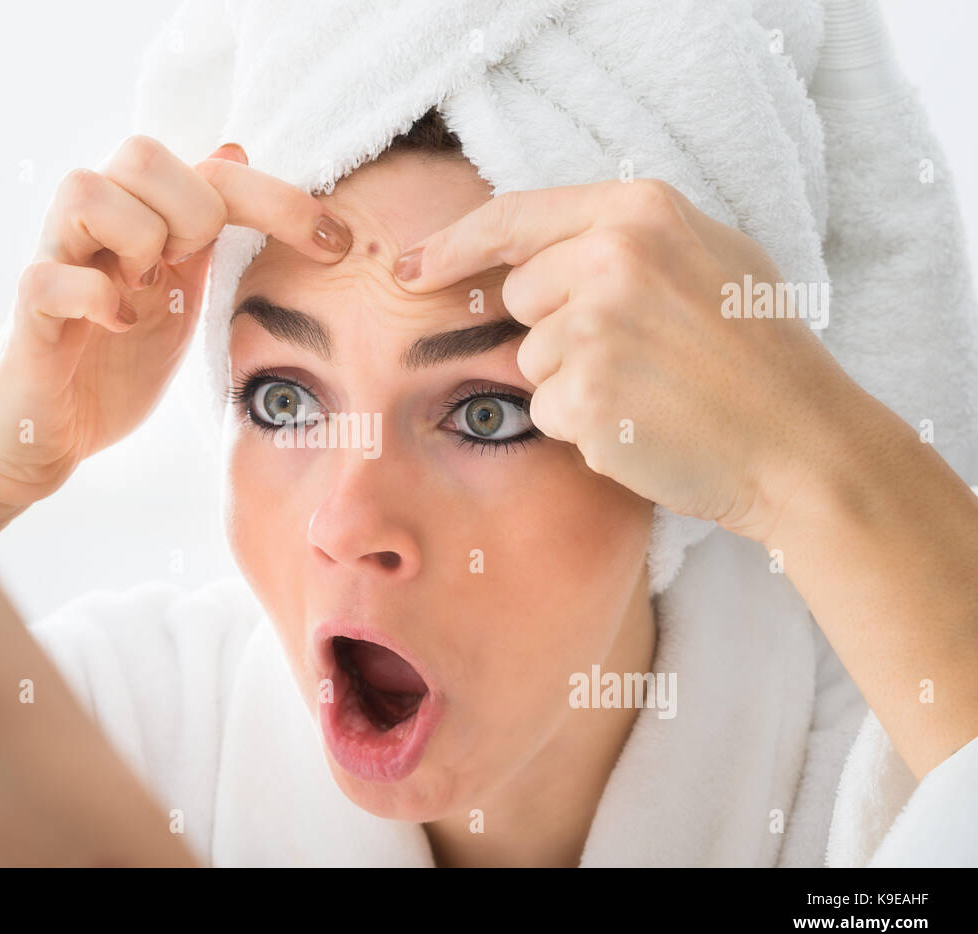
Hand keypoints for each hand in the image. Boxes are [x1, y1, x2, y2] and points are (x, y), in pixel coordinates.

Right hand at [0, 137, 354, 539]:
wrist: (40, 437)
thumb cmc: (108, 369)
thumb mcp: (177, 298)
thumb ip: (205, 235)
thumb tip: (236, 151)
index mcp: (145, 227)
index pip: (215, 173)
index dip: (280, 198)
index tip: (337, 242)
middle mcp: (95, 232)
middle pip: (139, 152)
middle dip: (191, 209)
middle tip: (191, 267)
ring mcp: (56, 266)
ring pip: (83, 189)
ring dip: (135, 239)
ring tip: (143, 291)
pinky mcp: (27, 319)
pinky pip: (47, 277)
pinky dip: (90, 297)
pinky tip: (115, 326)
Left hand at [392, 178, 861, 542]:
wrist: (802, 444)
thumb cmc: (760, 353)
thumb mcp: (710, 255)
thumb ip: (624, 236)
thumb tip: (537, 244)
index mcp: (640, 209)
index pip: (512, 218)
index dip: (452, 245)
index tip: (409, 268)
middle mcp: (611, 258)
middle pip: (520, 295)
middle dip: (556, 326)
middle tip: (638, 351)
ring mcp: (594, 328)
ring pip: (531, 359)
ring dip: (573, 381)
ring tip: (650, 390)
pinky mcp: (584, 396)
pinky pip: (546, 410)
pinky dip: (583, 426)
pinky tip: (642, 424)